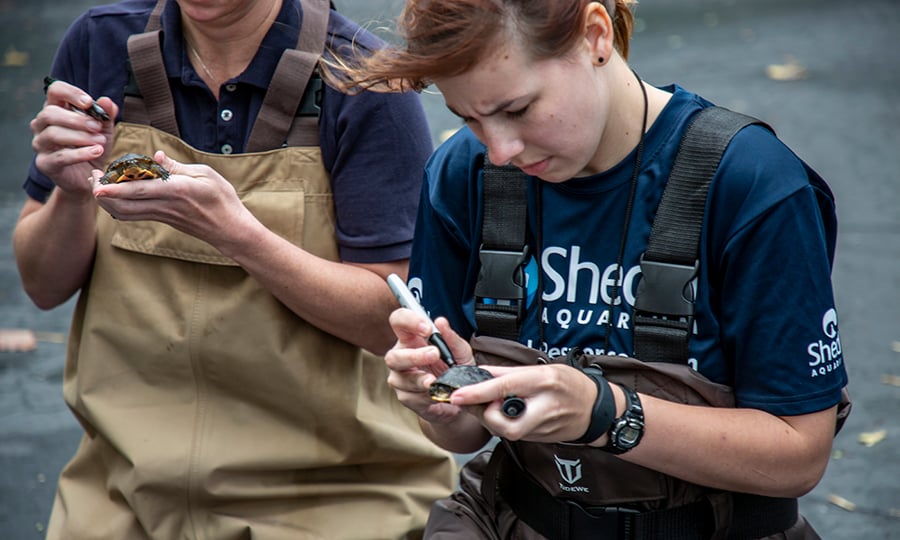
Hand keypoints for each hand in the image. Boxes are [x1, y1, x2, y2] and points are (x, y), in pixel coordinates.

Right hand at [31, 79, 116, 198]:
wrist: (89, 177)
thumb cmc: (92, 147)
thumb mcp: (104, 130)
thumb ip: (106, 115)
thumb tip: (107, 101)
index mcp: (55, 110)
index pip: (55, 91)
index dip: (71, 93)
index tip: (89, 103)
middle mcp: (42, 125)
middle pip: (50, 113)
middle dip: (77, 119)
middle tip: (97, 127)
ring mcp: (40, 144)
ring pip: (53, 134)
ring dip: (80, 137)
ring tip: (101, 142)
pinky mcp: (45, 163)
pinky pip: (61, 156)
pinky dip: (81, 153)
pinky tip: (97, 152)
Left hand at [92, 151, 257, 248]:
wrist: (230, 229)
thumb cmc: (222, 199)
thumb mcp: (205, 174)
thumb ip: (176, 166)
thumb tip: (154, 156)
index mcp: (176, 190)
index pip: (139, 190)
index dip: (115, 189)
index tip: (96, 184)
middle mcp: (165, 205)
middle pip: (124, 206)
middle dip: (103, 195)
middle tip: (93, 178)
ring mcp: (162, 215)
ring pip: (125, 214)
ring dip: (108, 202)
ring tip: (99, 186)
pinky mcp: (163, 220)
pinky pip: (134, 215)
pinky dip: (120, 207)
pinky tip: (116, 196)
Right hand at [385, 311, 475, 422]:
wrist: (462, 395)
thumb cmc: (455, 368)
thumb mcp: (460, 351)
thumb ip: (451, 338)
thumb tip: (441, 322)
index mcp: (410, 338)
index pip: (398, 321)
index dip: (408, 321)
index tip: (427, 328)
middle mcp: (401, 356)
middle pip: (393, 355)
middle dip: (414, 356)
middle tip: (434, 354)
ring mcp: (400, 378)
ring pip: (400, 378)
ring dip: (419, 379)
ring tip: (434, 380)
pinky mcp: (405, 397)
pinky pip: (410, 396)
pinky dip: (425, 395)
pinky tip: (436, 393)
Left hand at [448, 362, 602, 442]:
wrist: (595, 409)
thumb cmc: (570, 383)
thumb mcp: (542, 368)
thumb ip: (507, 373)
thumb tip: (479, 374)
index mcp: (542, 381)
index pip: (503, 387)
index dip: (477, 393)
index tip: (457, 395)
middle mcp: (543, 406)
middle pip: (503, 423)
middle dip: (485, 416)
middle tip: (480, 403)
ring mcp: (543, 427)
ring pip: (506, 431)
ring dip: (493, 420)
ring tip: (496, 405)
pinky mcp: (542, 439)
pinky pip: (515, 435)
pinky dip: (506, 425)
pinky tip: (510, 414)